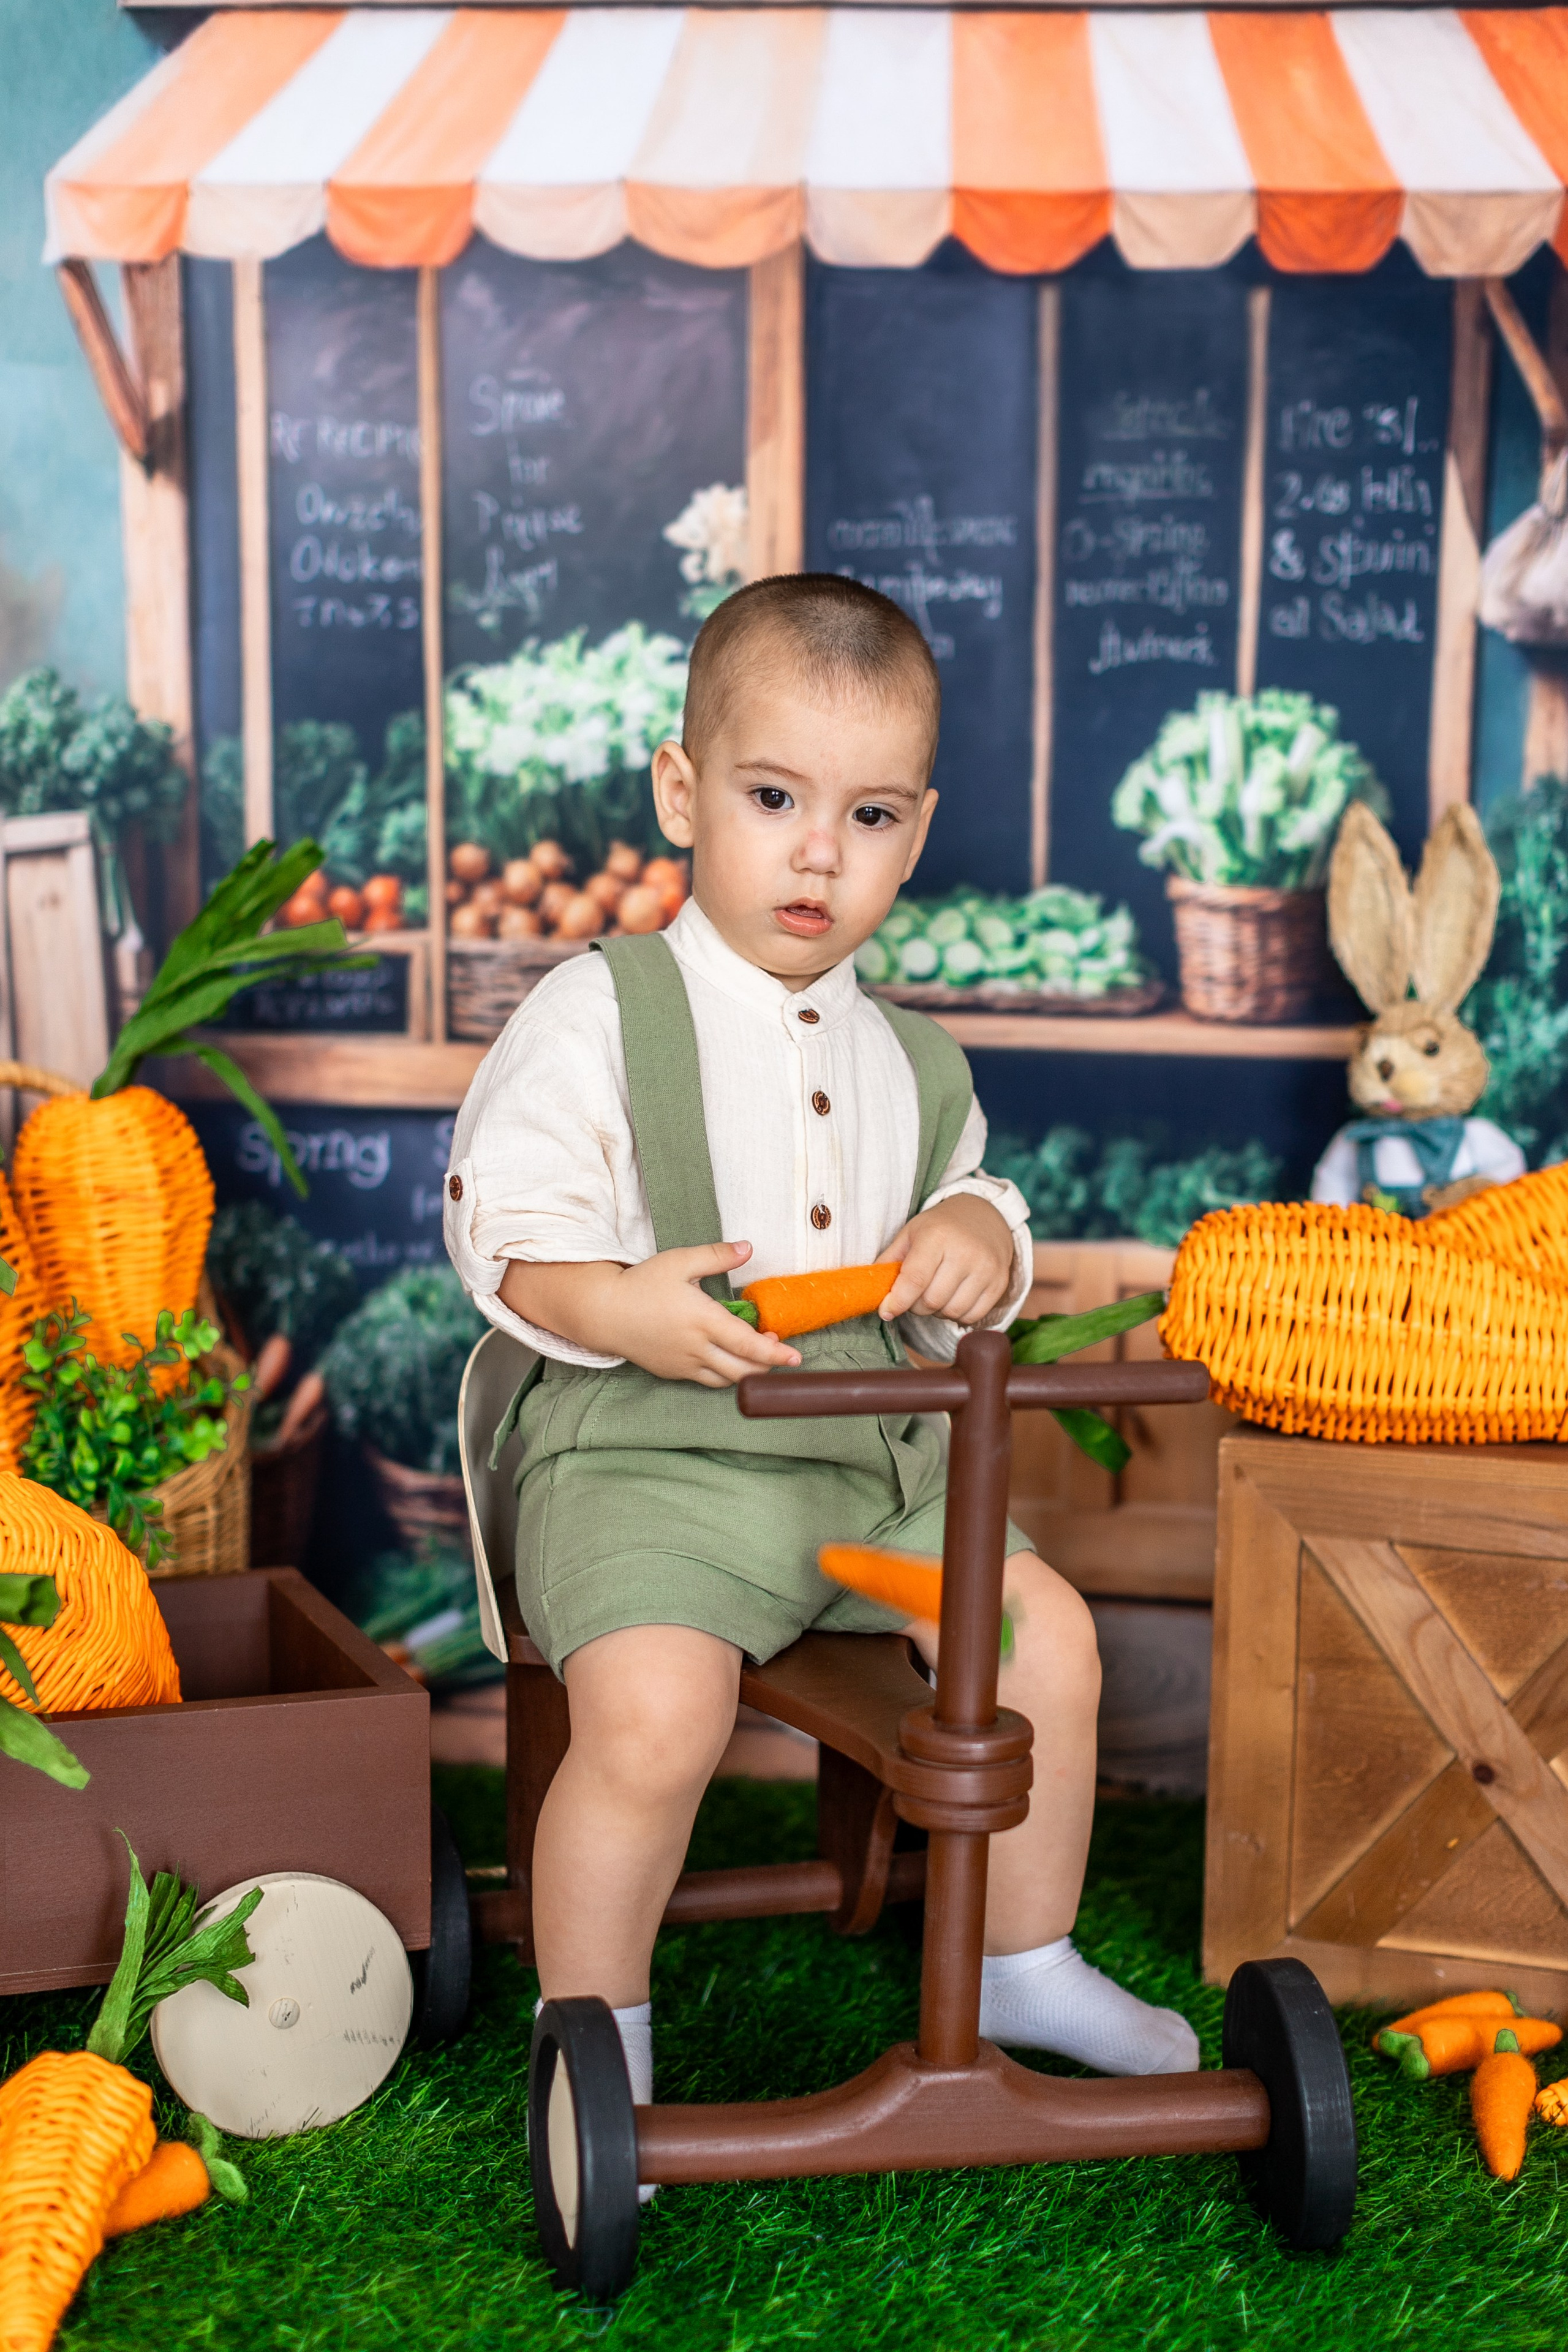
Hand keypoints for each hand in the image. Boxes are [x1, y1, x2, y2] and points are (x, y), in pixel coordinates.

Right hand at [499, 1240, 801, 1387]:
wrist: (604, 1312)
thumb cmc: (641, 1284)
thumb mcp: (679, 1261)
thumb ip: (716, 1256)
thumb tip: (748, 1248)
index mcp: (702, 1319)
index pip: (748, 1345)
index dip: (775, 1354)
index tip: (796, 1357)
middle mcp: (696, 1347)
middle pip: (743, 1369)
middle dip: (767, 1365)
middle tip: (778, 1349)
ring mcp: (684, 1364)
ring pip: (727, 1379)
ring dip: (747, 1371)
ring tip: (755, 1353)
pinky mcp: (673, 1373)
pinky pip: (707, 1381)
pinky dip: (725, 1375)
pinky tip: (728, 1359)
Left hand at [876, 1194, 1014, 1328]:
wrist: (984, 1215)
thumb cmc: (941, 1227)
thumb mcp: (911, 1233)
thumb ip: (889, 1260)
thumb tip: (872, 1292)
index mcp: (938, 1236)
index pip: (915, 1280)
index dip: (897, 1302)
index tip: (886, 1311)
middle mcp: (965, 1252)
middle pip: (931, 1301)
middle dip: (916, 1305)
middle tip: (914, 1294)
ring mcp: (986, 1268)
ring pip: (951, 1311)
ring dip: (936, 1311)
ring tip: (935, 1294)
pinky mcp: (1000, 1282)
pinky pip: (972, 1316)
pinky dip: (957, 1314)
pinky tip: (953, 1298)